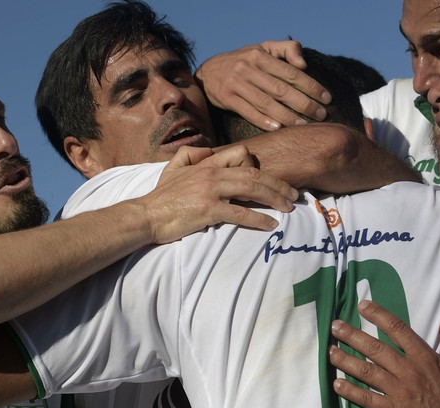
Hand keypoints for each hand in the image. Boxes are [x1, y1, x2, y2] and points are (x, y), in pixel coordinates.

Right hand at [146, 145, 297, 242]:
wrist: (146, 215)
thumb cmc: (161, 196)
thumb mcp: (173, 168)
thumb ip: (190, 154)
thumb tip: (206, 151)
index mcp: (206, 163)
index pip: (241, 154)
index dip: (259, 165)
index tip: (271, 180)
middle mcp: (212, 174)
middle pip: (254, 173)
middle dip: (278, 184)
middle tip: (293, 195)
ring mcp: (211, 191)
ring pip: (252, 189)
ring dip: (275, 198)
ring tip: (288, 207)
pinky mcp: (209, 210)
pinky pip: (240, 213)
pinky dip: (259, 219)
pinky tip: (270, 224)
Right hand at [195, 40, 330, 130]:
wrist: (208, 72)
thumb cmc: (243, 61)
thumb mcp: (263, 48)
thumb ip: (287, 49)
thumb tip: (304, 64)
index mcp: (260, 55)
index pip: (291, 72)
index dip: (311, 86)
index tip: (326, 98)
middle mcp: (248, 68)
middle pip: (281, 89)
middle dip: (304, 103)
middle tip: (321, 115)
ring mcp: (236, 84)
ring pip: (267, 103)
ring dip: (287, 116)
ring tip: (304, 125)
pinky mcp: (227, 98)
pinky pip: (249, 112)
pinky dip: (264, 121)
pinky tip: (279, 128)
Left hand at [328, 300, 439, 407]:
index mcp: (426, 358)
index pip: (398, 329)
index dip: (378, 315)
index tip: (363, 306)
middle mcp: (409, 371)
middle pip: (375, 348)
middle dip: (352, 335)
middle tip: (335, 326)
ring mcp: (400, 391)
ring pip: (367, 371)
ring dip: (346, 360)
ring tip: (330, 352)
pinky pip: (368, 399)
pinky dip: (351, 392)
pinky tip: (337, 384)